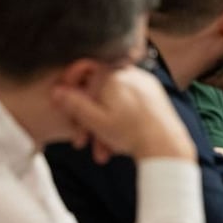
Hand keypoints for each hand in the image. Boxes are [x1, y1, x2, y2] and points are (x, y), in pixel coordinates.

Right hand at [52, 66, 193, 163]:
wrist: (166, 145)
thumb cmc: (130, 132)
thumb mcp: (94, 121)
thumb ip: (73, 104)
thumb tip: (56, 90)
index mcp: (112, 74)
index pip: (83, 70)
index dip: (70, 85)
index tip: (64, 104)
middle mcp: (129, 73)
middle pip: (98, 93)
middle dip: (88, 120)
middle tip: (82, 141)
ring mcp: (144, 84)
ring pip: (114, 103)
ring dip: (104, 128)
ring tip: (103, 152)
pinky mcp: (154, 95)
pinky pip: (129, 105)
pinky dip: (121, 121)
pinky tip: (118, 144)